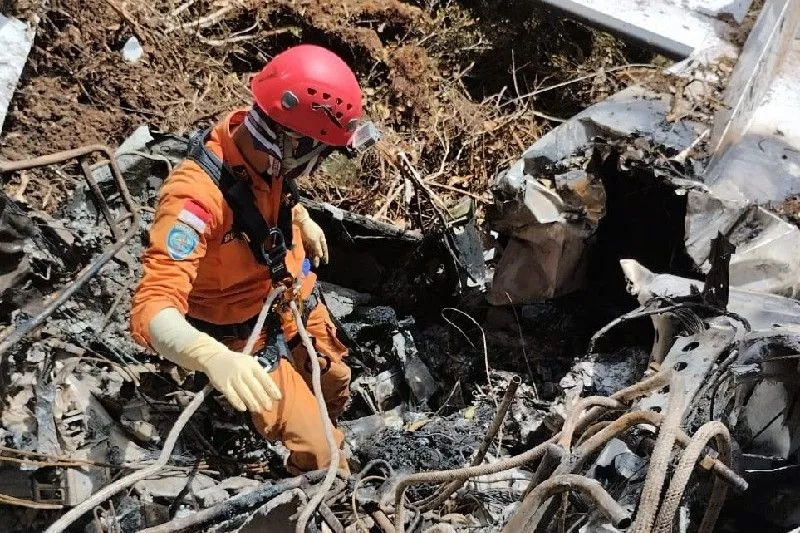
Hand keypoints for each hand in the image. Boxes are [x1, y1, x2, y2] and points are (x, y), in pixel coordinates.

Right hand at [147, 309, 281, 412]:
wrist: (214, 357)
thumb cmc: (236, 362)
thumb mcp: (249, 362)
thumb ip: (258, 374)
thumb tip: (270, 389)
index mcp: (252, 365)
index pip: (265, 378)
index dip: (272, 389)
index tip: (278, 398)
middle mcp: (243, 371)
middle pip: (256, 388)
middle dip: (264, 399)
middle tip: (269, 408)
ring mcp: (233, 378)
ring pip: (245, 394)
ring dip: (253, 404)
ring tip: (258, 410)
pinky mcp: (223, 385)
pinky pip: (232, 397)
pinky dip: (238, 403)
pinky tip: (244, 409)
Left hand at [293, 204, 328, 266]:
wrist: (300, 220)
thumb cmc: (309, 228)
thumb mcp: (314, 240)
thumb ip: (317, 248)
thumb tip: (320, 255)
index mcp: (321, 238)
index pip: (324, 249)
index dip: (325, 256)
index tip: (325, 262)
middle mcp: (316, 239)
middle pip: (317, 250)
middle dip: (317, 258)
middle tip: (316, 265)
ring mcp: (310, 239)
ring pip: (312, 250)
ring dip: (312, 256)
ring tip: (312, 263)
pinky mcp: (304, 239)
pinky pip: (307, 247)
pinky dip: (307, 252)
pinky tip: (306, 257)